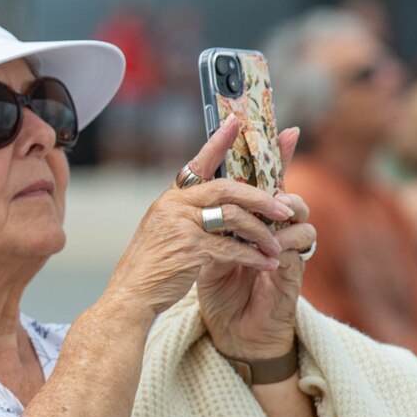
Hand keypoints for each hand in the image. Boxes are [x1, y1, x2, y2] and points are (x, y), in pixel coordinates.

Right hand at [101, 120, 298, 322]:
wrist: (131, 294)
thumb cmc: (152, 265)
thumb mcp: (166, 230)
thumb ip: (189, 213)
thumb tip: (224, 205)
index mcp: (171, 198)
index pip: (198, 163)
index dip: (218, 142)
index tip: (236, 122)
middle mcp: (174, 206)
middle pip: (226, 188)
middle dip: (261, 198)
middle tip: (286, 209)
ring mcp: (180, 226)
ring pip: (233, 217)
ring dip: (261, 232)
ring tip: (278, 245)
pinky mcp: (189, 249)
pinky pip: (231, 247)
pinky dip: (253, 256)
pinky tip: (266, 263)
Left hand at [195, 127, 316, 360]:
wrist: (234, 333)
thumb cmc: (221, 293)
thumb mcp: (206, 252)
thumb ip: (208, 224)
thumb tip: (195, 192)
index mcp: (252, 223)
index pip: (263, 184)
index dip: (273, 156)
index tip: (278, 128)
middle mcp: (274, 232)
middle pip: (287, 194)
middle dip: (281, 184)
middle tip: (270, 181)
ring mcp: (288, 251)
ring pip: (301, 218)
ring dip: (284, 214)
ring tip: (270, 218)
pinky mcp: (294, 273)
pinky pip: (301, 248)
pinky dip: (288, 242)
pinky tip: (273, 247)